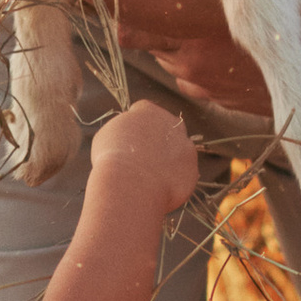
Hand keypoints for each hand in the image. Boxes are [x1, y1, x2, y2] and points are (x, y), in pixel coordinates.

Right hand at [88, 98, 200, 214]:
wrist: (130, 184)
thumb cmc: (111, 159)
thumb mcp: (108, 136)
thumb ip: (123, 131)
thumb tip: (128, 136)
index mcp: (148, 110)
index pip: (144, 112)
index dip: (136, 128)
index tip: (128, 142)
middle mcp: (171, 124)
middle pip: (166, 129)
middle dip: (157, 142)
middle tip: (141, 160)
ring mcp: (186, 147)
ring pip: (177, 153)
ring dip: (166, 163)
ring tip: (147, 179)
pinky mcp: (192, 170)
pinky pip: (181, 175)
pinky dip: (171, 182)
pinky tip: (157, 189)